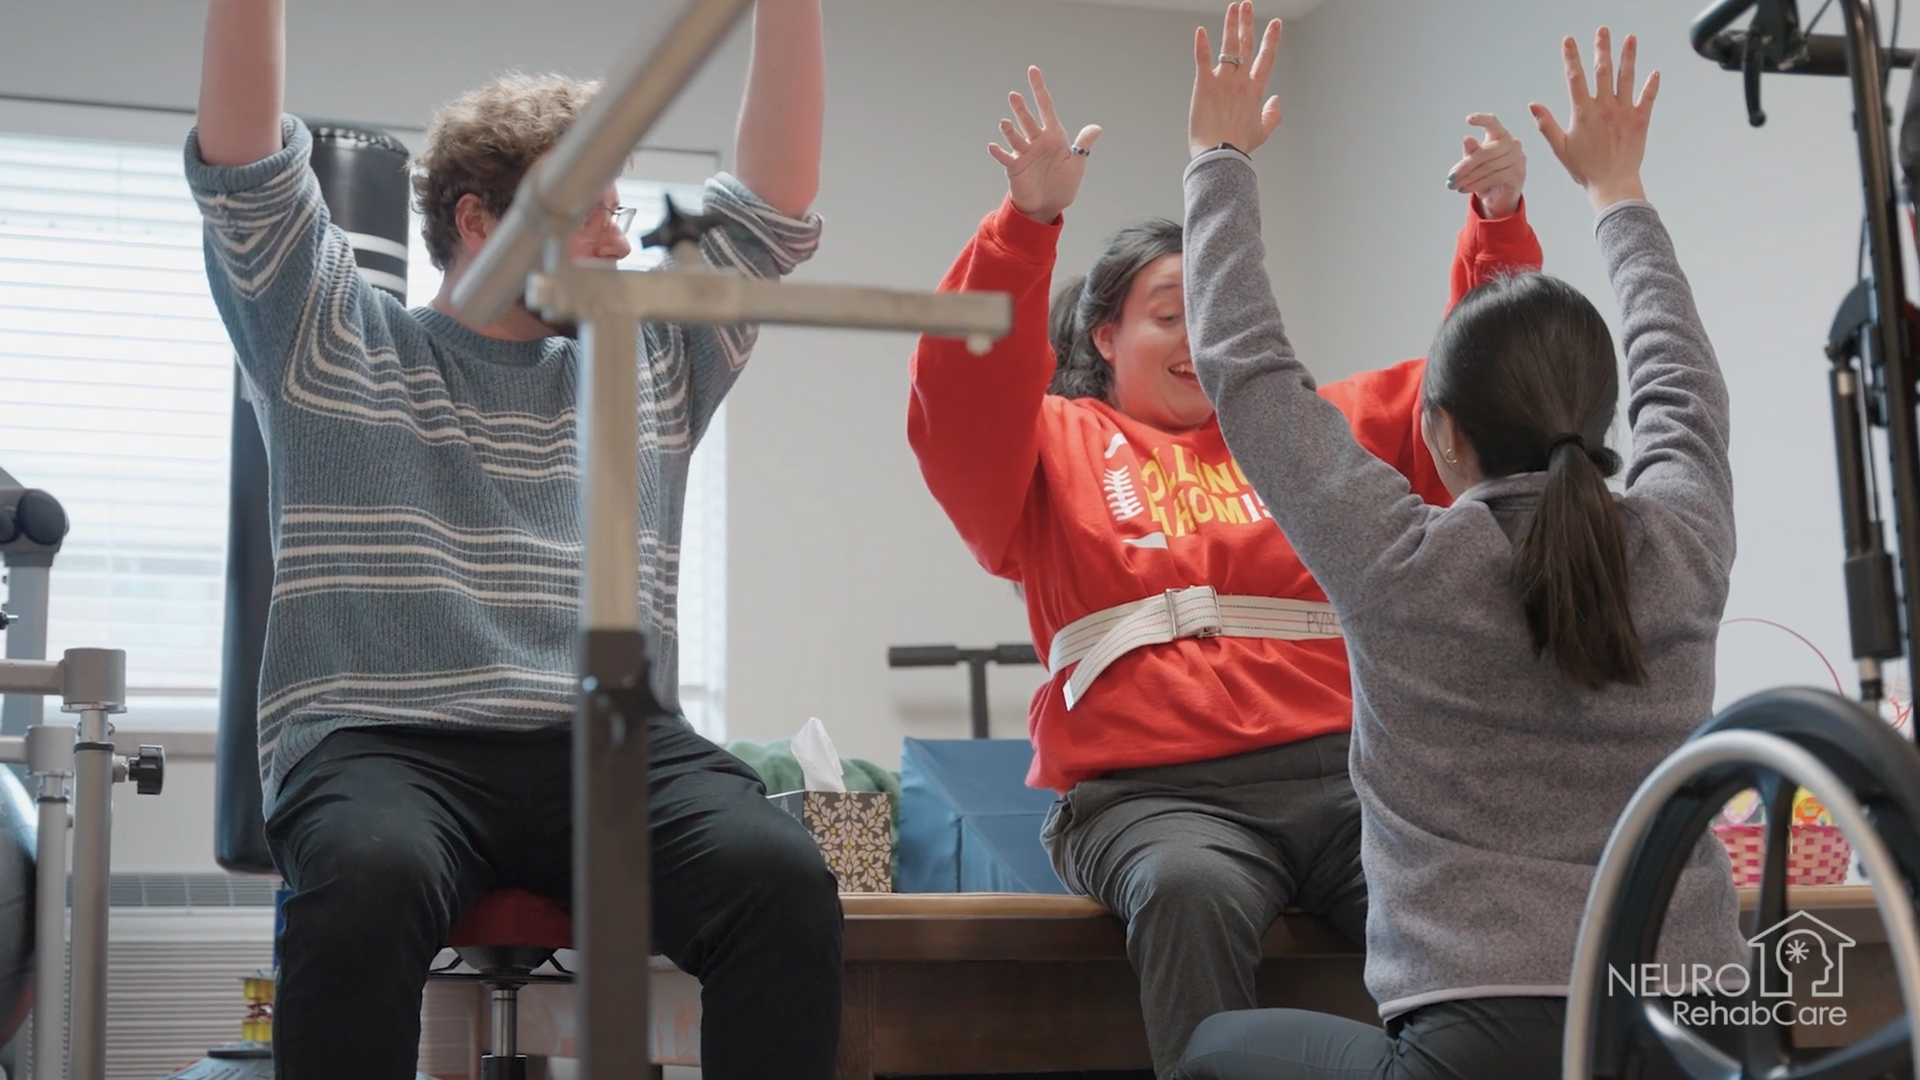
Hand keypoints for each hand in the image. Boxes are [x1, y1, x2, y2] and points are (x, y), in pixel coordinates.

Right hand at [990, 66, 1101, 224]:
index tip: (1033, 71)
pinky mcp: (1014, 167)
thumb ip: (1083, 145)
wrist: (1048, 206)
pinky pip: (1005, 157)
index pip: (1045, 107)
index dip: (1039, 89)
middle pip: (1028, 120)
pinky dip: (999, 152)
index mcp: (1053, 136)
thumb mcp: (1076, 164)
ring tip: (1005, 123)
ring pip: (1015, 137)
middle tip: (1015, 96)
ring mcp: (1024, 153)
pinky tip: (993, 146)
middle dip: (1022, 109)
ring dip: (1010, 130)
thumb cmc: (1063, 185)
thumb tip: (1097, 128)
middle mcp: (1036, 141)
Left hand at [1189, 2, 1282, 159]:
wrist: (1220, 156)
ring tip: (1233, 8)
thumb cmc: (1238, 147)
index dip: (1271, 39)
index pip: (1266, 58)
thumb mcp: (1263, 132)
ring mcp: (1223, 82)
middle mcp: (1241, 82)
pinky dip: (1201, 45)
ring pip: (1229, 47)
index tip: (1275, 24)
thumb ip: (1273, 115)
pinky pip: (1203, 60)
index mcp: (1255, 91)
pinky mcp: (1204, 86)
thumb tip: (1277, 101)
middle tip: (1247, 5)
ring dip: (1231, 25)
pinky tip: (1200, 30)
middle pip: (1247, 45)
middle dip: (1247, 23)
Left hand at [1447, 114, 1525, 219]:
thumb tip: (1467, 139)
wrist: (1498, 197)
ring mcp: (1518, 159)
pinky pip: (1495, 178)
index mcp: (1500, 135)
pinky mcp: (1518, 175)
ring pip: (1489, 167)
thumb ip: (1471, 151)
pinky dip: (1477, 184)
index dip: (1483, 120)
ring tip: (1455, 185)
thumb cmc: (1486, 175)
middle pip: (1487, 152)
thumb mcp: (1474, 163)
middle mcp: (1512, 144)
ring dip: (1469, 178)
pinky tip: (1465, 188)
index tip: (1469, 119)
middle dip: (1465, 166)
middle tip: (1451, 177)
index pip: (1493, 123)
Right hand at [1529, 27, 1658, 211]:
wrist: (1613, 184)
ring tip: (1630, 38)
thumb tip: (1534, 105)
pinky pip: (1647, 98)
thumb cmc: (1585, 169)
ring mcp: (1624, 112)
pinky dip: (1652, 85)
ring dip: (1628, 57)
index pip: (1575, 78)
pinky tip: (1655, 72)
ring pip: (1626, 78)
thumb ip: (1547, 124)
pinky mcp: (1640, 121)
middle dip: (1602, 48)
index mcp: (1583, 112)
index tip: (1569, 41)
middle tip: (1602, 30)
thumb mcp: (1560, 148)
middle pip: (1603, 71)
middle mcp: (1604, 107)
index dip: (1571, 57)